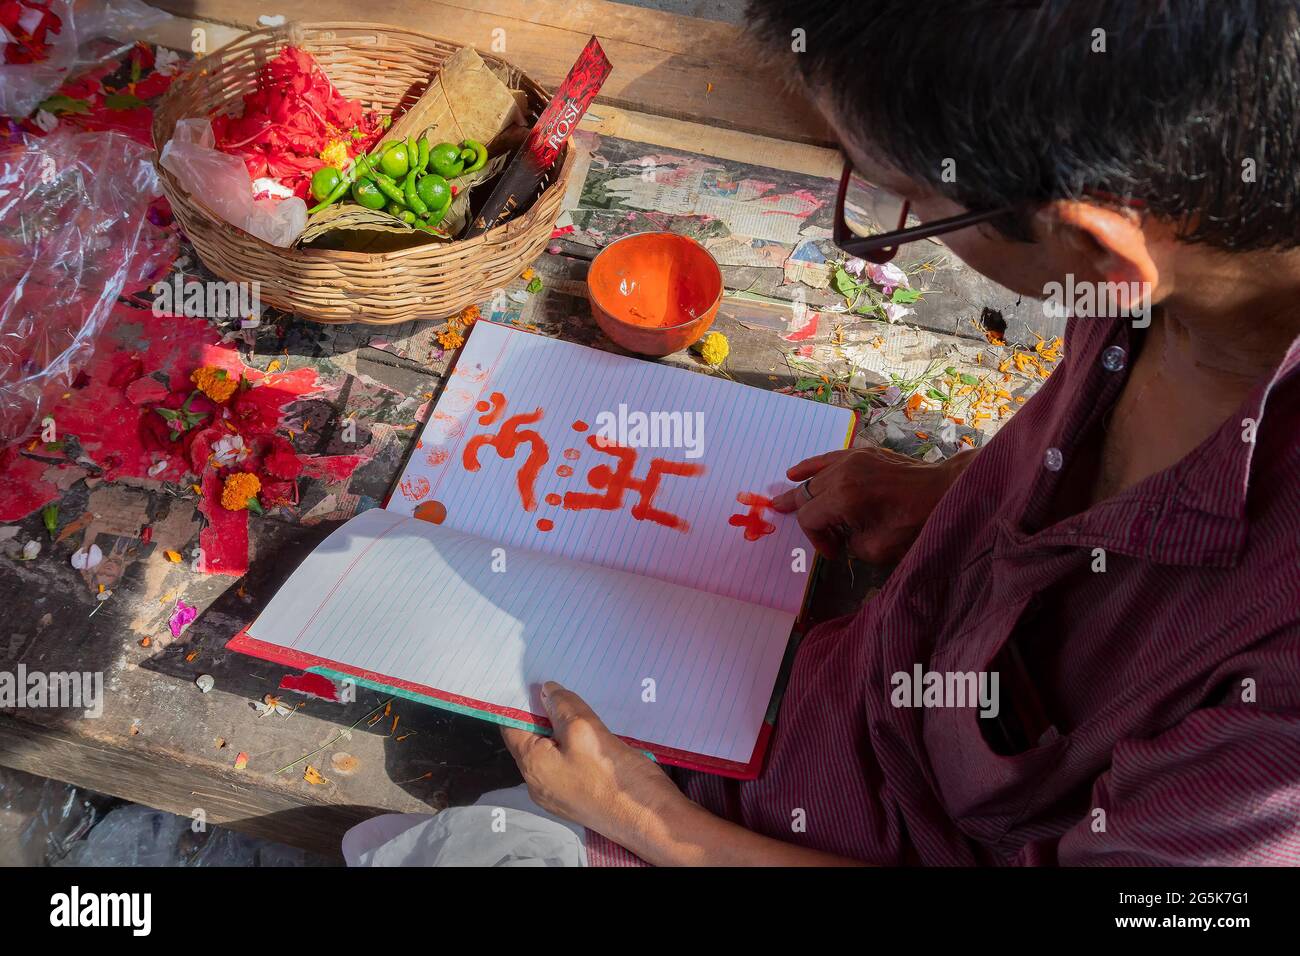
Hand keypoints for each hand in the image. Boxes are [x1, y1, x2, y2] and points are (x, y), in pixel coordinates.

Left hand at [501, 682, 688, 845]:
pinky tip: (591, 730)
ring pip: (551, 750)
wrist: (650, 821)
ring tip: (578, 703)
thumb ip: (562, 707)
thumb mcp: (586, 730)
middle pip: (531, 738)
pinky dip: (573, 744)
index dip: (519, 700)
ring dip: (561, 727)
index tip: (533, 677)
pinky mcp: (579, 795)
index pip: (511, 726)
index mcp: (533, 767)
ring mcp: (559, 792)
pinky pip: (567, 763)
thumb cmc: (615, 778)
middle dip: (543, 712)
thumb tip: (546, 691)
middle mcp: (539, 783)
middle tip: (560, 685)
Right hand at [770, 445, 974, 562]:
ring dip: (802, 489)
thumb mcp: (877, 548)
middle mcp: (843, 474)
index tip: (834, 552)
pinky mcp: (865, 453)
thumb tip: (842, 533)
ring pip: (816, 475)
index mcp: (844, 498)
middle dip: (801, 511)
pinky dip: (812, 465)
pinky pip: (830, 458)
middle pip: (808, 494)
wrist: (944, 492)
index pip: (810, 517)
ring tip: (784, 499)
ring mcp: (853, 459)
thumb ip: (849, 542)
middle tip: (780, 515)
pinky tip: (797, 471)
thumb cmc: (914, 523)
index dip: (816, 538)